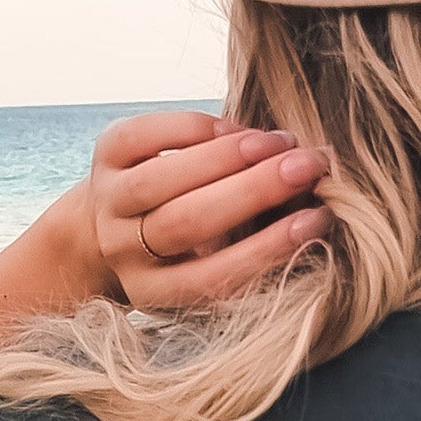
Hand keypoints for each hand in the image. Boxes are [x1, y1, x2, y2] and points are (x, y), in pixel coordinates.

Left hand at [84, 110, 330, 309]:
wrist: (107, 225)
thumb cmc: (183, 250)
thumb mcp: (208, 266)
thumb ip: (247, 250)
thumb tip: (312, 211)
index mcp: (156, 292)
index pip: (214, 277)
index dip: (266, 250)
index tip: (316, 221)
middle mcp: (124, 252)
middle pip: (189, 221)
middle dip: (254, 191)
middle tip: (307, 168)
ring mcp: (108, 202)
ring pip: (167, 177)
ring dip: (229, 155)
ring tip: (279, 143)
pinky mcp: (104, 155)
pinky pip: (149, 135)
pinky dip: (197, 127)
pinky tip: (236, 130)